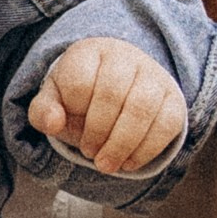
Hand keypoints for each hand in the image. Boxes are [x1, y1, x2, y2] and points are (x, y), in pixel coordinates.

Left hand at [30, 36, 187, 175]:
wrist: (117, 92)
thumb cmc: (80, 98)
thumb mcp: (54, 102)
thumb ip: (43, 112)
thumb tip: (52, 123)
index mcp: (89, 53)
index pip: (80, 81)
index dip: (74, 112)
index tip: (67, 128)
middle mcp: (124, 56)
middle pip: (113, 94)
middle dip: (98, 132)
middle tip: (89, 154)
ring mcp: (153, 75)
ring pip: (143, 109)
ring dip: (122, 144)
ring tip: (107, 164)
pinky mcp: (173, 98)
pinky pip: (167, 123)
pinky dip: (146, 150)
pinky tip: (128, 163)